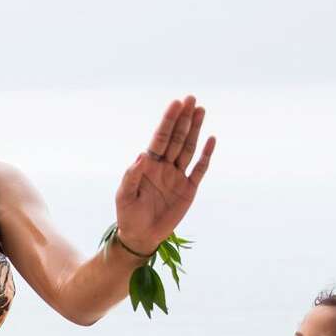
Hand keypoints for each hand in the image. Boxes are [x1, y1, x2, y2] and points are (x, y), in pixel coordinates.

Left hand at [115, 95, 215, 253]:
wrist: (141, 236)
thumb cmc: (128, 215)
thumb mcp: (124, 196)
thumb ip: (132, 176)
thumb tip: (142, 156)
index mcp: (148, 165)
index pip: (160, 138)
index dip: (168, 121)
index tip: (175, 104)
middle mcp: (164, 167)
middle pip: (176, 138)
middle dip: (183, 119)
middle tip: (191, 99)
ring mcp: (177, 177)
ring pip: (188, 149)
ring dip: (194, 130)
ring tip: (200, 110)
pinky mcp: (188, 190)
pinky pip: (199, 170)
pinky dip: (205, 155)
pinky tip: (210, 139)